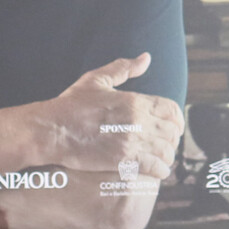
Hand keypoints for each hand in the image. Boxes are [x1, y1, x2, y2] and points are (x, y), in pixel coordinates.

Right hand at [41, 54, 185, 177]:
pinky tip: (156, 171)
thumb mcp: (96, 80)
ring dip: (167, 156)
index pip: (171, 110)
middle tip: (166, 145)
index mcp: (134, 101)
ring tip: (162, 159)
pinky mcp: (123, 161)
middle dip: (172, 139)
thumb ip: (123, 68)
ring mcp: (131, 142)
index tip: (174, 127)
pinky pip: (154, 168)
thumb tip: (146, 58)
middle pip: (171, 132)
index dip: (177, 120)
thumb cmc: (70, 105)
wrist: (52, 130)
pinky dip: (160, 171)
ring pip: (166, 151)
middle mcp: (137, 121)